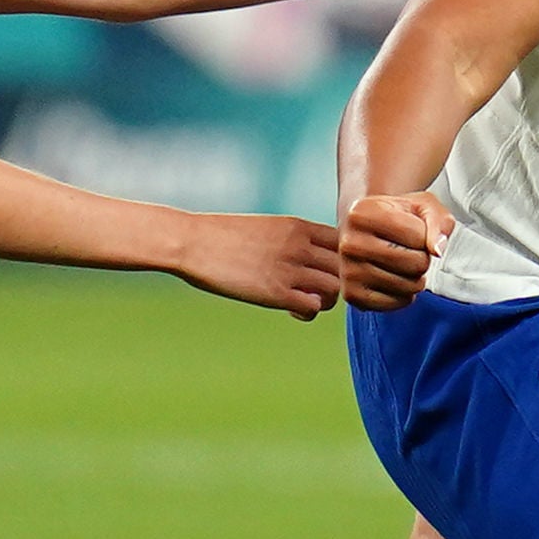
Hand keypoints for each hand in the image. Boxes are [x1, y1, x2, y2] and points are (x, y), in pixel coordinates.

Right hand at [174, 213, 343, 318]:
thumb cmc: (223, 237)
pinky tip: (291, 310)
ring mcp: (290, 269)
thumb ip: (293, 240)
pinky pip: (314, 307)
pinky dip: (308, 312)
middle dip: (338, 282)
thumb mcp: (267, 227)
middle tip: (318, 290)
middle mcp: (300, 245)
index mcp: (299, 226)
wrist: (192, 242)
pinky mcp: (276, 292)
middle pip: (346, 267)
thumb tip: (308, 258)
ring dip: (326, 300)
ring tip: (305, 301)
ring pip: (336, 290)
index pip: (345, 242)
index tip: (323, 270)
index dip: (340, 260)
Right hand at [339, 190, 452, 311]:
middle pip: (414, 263)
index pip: (418, 237)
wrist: (366, 231)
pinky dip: (404, 295)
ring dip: (415, 278)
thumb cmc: (397, 217)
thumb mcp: (422, 206)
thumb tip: (437, 250)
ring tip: (403, 265)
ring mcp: (348, 271)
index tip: (413, 231)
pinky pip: (395, 303)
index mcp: (362, 213)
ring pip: (408, 286)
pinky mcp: (351, 295)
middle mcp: (349, 242)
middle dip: (422, 259)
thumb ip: (438, 221)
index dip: (426, 236)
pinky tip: (395, 280)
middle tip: (410, 251)